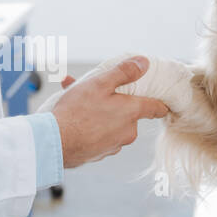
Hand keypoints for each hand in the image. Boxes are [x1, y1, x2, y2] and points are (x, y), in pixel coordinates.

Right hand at [51, 56, 169, 167]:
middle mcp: (127, 132)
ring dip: (100, 114)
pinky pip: (100, 136)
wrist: (54, 142)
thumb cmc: (76, 112)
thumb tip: (143, 63)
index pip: (155, 108)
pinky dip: (91, 127)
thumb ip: (123, 72)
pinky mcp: (99, 154)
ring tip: (77, 103)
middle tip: (96, 92)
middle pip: (128, 115)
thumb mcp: (99, 83)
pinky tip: (74, 120)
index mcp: (131, 113)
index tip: (162, 102)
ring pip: (111, 125)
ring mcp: (114, 145)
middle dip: (115, 103)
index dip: (159, 104)